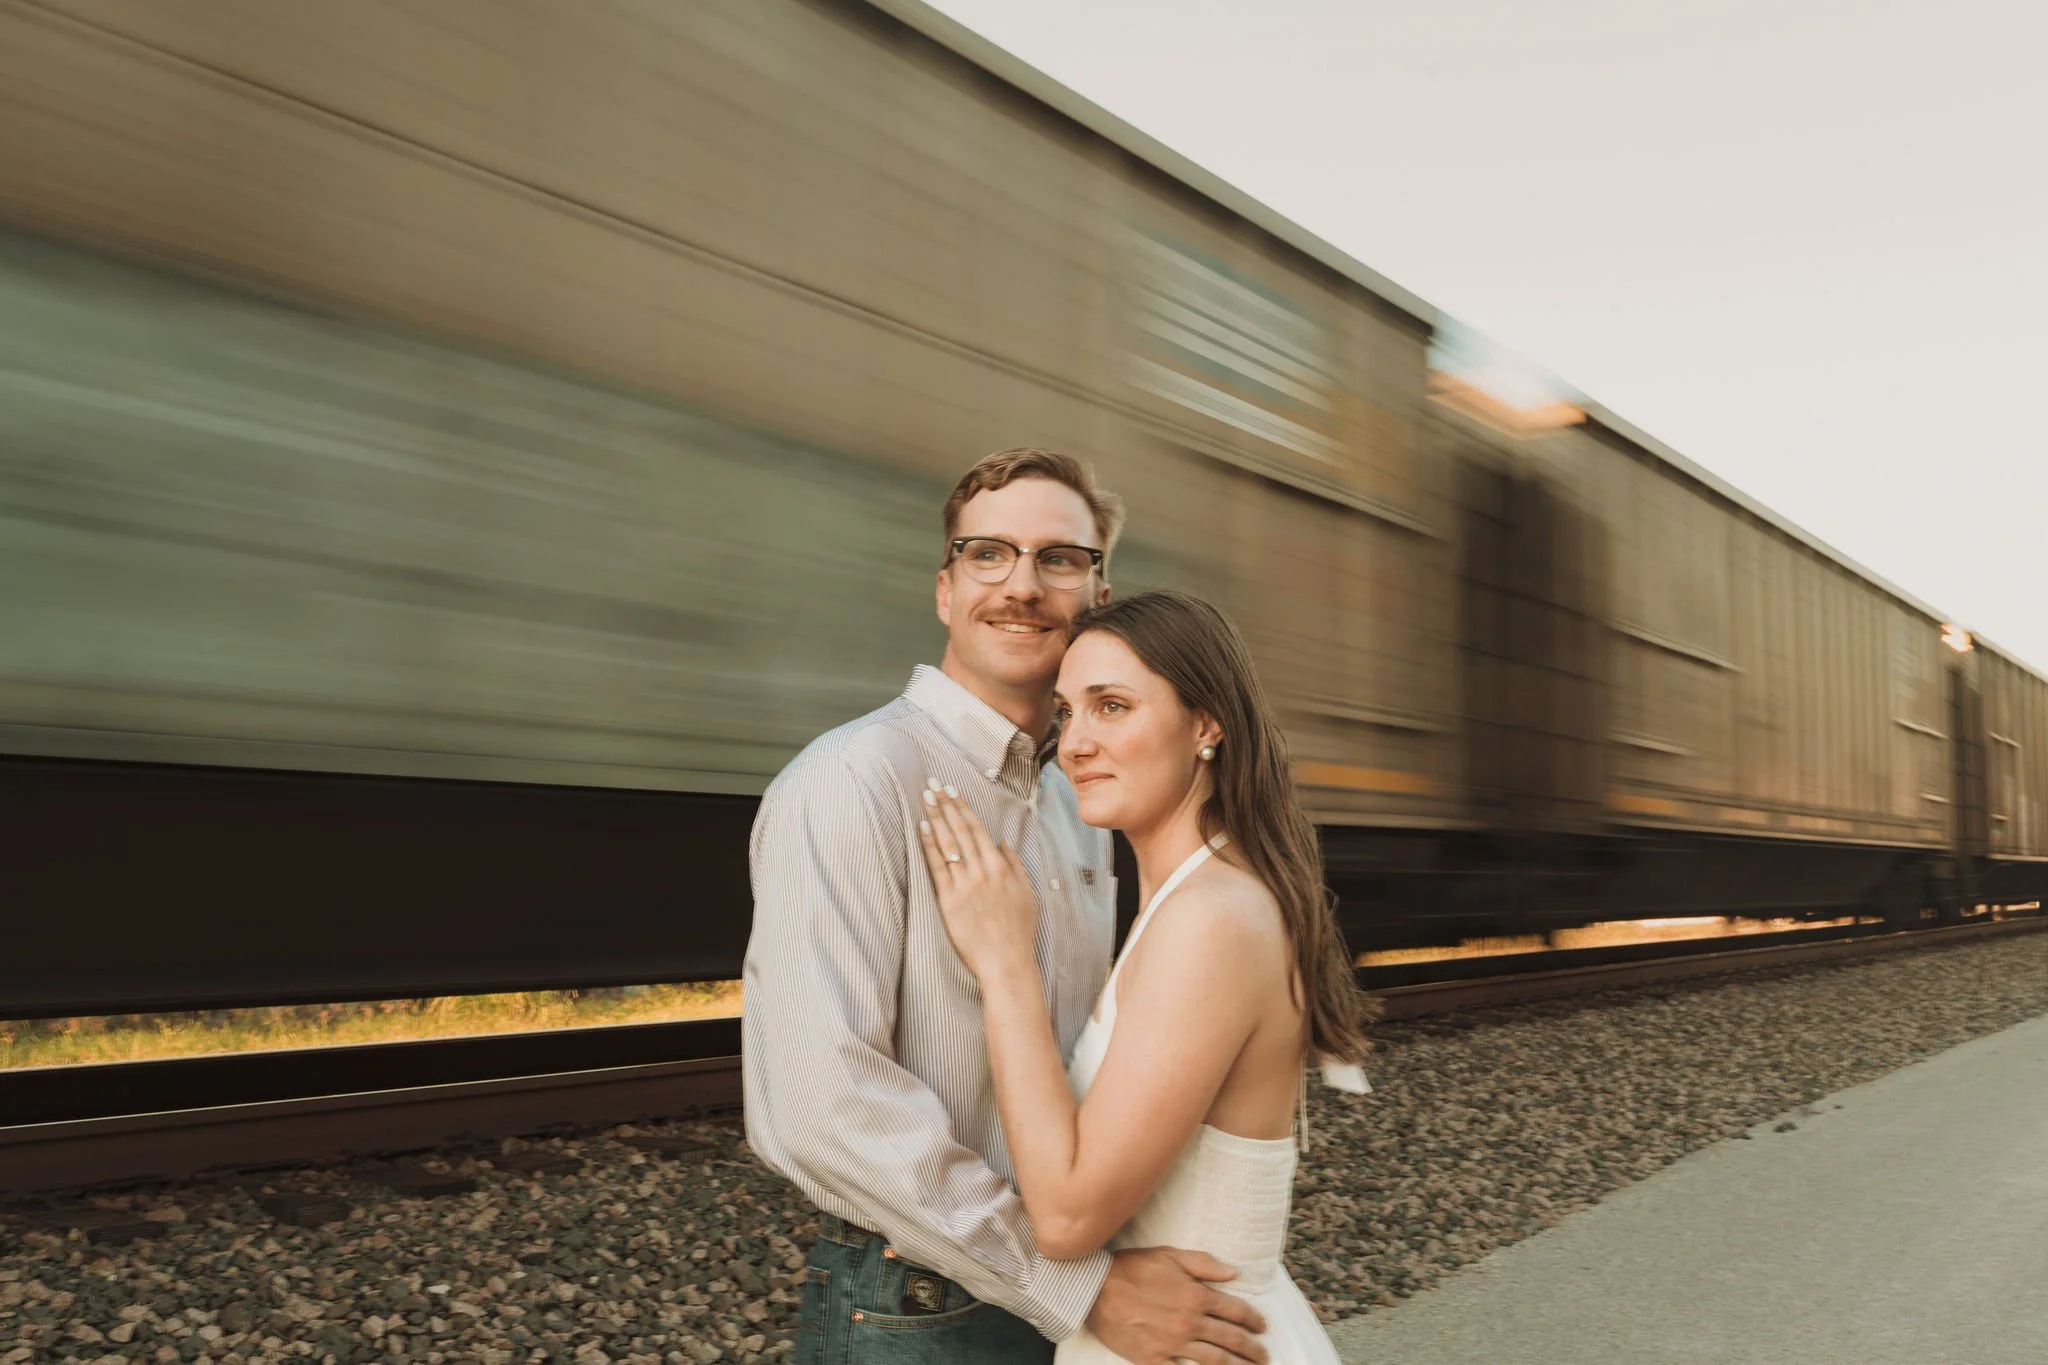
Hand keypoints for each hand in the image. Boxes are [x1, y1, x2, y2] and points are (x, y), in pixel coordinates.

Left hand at [915, 783, 1038, 981]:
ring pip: (948, 843)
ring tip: (925, 798)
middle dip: (945, 805)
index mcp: (1001, 867)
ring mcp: (964, 885)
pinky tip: (923, 828)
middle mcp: (982, 871)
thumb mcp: (1026, 893)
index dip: (962, 807)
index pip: (977, 829)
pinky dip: (929, 846)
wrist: (1006, 962)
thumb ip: (1015, 864)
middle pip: (960, 830)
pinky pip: (937, 867)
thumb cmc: (1018, 930)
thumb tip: (1003, 842)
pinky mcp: (949, 901)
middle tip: (932, 784)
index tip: (951, 790)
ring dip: (935, 818)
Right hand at [1086, 1247, 1267, 1364]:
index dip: (1253, 1320)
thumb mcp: (1170, 1255)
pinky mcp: (1154, 1360)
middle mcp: (1189, 1323)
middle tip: (1263, 1355)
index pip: (1236, 1311)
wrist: (1095, 1289)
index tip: (1262, 1326)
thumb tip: (1234, 1273)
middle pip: (1231, 1339)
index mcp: (1196, 1296)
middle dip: (1252, 1349)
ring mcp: (1173, 1344)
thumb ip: (1204, 1264)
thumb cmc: (1132, 1268)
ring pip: (1215, 1360)